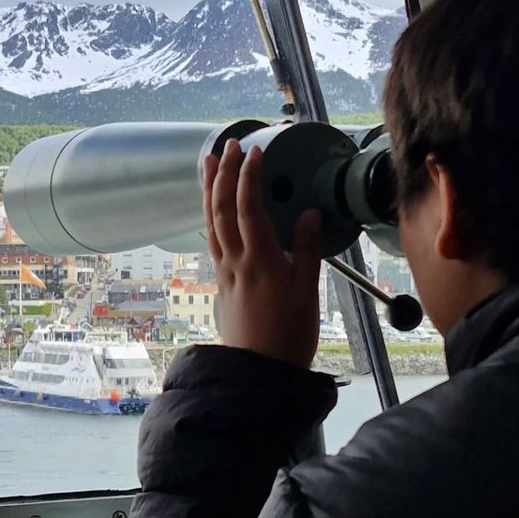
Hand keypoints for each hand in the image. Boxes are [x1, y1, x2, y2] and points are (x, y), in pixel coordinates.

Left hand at [203, 139, 321, 369]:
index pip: (250, 208)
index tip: (255, 152)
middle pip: (222, 209)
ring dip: (209, 189)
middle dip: (224, 173)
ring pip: (210, 221)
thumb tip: (309, 213)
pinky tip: (211, 205)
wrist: (258, 372)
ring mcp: (225, 271)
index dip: (250, 177)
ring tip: (209, 162)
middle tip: (230, 145)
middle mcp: (236, 262)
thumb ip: (307, 250)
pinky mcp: (222, 280)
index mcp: (261, 261)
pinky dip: (210, 214)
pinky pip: (211, 238)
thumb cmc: (289, 336)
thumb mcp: (307, 292)